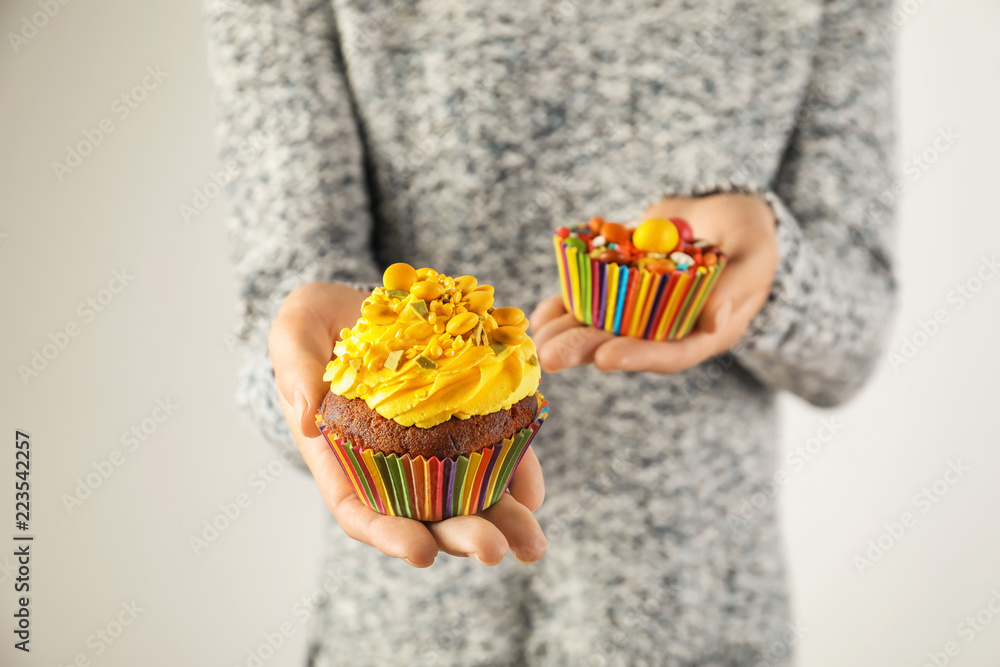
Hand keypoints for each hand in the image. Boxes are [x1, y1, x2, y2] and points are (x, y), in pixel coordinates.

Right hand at [269, 282, 546, 566]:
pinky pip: (496, 449)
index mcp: (342, 454)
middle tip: (495, 550)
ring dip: (501, 521)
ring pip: (467, 493)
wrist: (359, 302)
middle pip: (425, 512)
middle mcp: (390, 460)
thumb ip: (294, 369)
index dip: (390, 534)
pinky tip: (534, 491)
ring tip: (531, 543)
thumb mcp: (294, 330)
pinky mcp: (468, 416)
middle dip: (460, 536)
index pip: (362, 509)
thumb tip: (310, 418)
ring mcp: (433, 442)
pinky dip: (518, 471)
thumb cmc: (316, 322)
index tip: (422, 552)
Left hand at [531, 193, 777, 373]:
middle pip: (624, 345)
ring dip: (564, 334)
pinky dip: (562, 306)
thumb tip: (714, 321)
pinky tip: (539, 316)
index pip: (670, 352)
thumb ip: (737, 287)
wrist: (724, 215)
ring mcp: (640, 311)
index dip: (638, 356)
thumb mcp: (755, 255)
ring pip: (598, 328)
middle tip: (549, 356)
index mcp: (704, 332)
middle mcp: (667, 329)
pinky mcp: (620, 290)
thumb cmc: (750, 236)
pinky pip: (587, 302)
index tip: (605, 358)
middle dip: (584, 350)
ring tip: (534, 339)